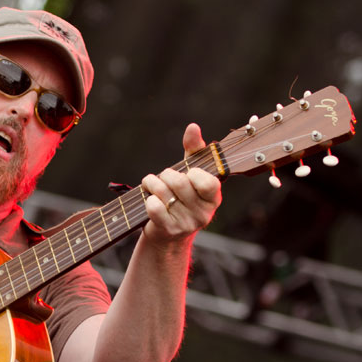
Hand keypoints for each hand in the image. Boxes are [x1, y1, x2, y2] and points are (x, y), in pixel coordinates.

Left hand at [139, 123, 221, 242]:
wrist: (168, 234)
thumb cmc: (181, 198)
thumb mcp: (190, 173)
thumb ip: (194, 149)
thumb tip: (193, 127)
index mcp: (214, 198)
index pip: (207, 182)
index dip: (192, 173)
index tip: (187, 173)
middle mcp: (204, 213)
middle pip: (179, 182)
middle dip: (165, 175)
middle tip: (162, 177)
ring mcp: (187, 224)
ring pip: (163, 192)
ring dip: (152, 183)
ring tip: (151, 185)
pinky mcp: (169, 230)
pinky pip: (153, 206)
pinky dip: (147, 198)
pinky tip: (148, 199)